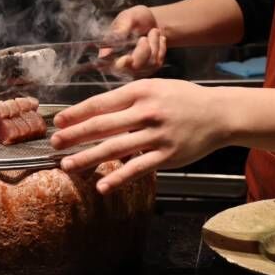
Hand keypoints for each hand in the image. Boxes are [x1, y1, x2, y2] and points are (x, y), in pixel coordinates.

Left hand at [50, 79, 228, 193]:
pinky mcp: (167, 156)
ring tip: (67, 166)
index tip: (58, 122)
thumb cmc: (182, 98)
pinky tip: (101, 186)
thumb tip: (94, 113)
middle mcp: (146, 112)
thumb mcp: (154, 88)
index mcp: (140, 92)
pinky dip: (118, 178)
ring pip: (115, 148)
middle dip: (74, 136)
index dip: (76, 114)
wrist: (220, 113)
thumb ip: (126, 99)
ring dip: (88, 158)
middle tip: (54, 143)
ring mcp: (157, 135)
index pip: (100, 103)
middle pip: (102, 126)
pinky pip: (138, 169)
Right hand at [106, 5, 166, 76]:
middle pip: (132, 68)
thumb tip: (111, 40)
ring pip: (148, 64)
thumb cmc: (136, 18)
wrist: (151, 21)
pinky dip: (161, 48)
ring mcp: (133, 69)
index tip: (126, 58)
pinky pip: (157, 63)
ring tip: (154, 31)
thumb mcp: (128, 17)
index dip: (119, 65)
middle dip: (144, 50)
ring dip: (155, 45)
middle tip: (149, 33)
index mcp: (108, 52)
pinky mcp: (146, 70)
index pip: (109, 66)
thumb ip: (120, 28)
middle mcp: (118, 64)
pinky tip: (158, 39)